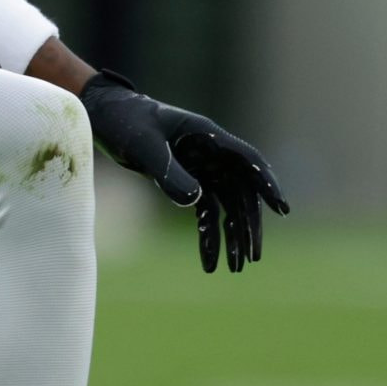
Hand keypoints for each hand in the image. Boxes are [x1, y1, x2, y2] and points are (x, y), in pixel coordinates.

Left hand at [79, 71, 288, 272]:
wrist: (105, 117)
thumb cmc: (126, 121)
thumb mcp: (144, 146)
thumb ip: (168, 172)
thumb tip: (195, 202)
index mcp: (208, 136)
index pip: (247, 161)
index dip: (266, 183)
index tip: (281, 208)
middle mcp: (212, 155)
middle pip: (241, 192)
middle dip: (249, 225)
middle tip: (252, 257)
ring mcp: (201, 170)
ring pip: (227, 207)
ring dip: (232, 236)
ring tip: (235, 268)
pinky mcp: (187, 183)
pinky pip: (206, 214)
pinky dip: (208, 237)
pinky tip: (210, 262)